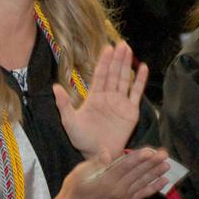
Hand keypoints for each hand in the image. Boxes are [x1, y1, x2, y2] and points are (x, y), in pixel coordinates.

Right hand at [49, 148, 168, 198]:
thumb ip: (95, 162)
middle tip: (164, 153)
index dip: (138, 158)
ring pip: (142, 182)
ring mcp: (123, 196)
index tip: (150, 151)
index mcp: (106, 180)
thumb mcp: (79, 172)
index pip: (125, 166)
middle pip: (137, 173)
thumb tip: (108, 152)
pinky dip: (154, 187)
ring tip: (167, 164)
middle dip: (152, 163)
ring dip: (156, 173)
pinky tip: (163, 181)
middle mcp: (118, 189)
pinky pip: (143, 194)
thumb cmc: (74, 188)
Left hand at [53, 42, 147, 159]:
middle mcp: (108, 97)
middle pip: (114, 73)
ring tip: (129, 50)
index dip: (104, 62)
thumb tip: (54, 87)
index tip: (107, 48)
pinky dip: (140, 81)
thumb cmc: (81, 139)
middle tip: (121, 44)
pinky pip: (136, 93)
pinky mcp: (131, 112)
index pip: (100, 75)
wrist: (97, 154)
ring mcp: (120, 103)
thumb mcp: (69, 121)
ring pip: (125, 79)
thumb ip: (63, 104)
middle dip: (117, 59)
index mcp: (94, 97)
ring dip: (127, 65)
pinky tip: (143, 68)